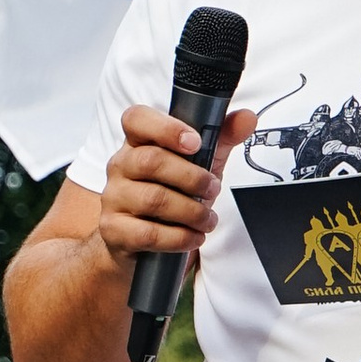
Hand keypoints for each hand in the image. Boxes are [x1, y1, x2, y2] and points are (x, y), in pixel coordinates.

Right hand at [95, 102, 255, 269]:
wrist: (143, 243)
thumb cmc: (172, 195)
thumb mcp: (202, 164)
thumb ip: (222, 139)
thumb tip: (246, 118)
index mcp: (139, 143)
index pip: (137, 119)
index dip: (166, 128)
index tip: (195, 143)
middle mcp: (120, 166)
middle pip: (151, 161)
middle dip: (193, 178)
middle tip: (212, 189)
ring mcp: (113, 198)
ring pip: (153, 199)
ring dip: (192, 211)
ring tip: (207, 218)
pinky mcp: (114, 230)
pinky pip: (148, 233)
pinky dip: (180, 237)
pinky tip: (193, 236)